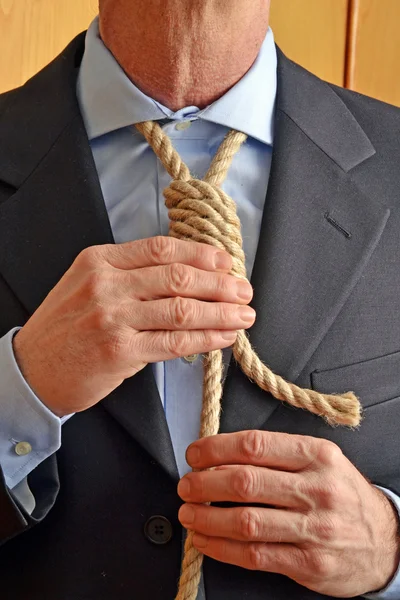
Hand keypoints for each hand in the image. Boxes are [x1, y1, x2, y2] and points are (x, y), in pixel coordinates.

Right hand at [13, 237, 253, 416]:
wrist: (31, 369)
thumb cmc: (66, 327)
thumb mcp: (87, 284)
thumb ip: (129, 274)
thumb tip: (187, 274)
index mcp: (100, 260)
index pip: (161, 248)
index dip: (201, 254)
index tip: (226, 262)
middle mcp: (107, 284)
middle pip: (178, 277)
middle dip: (220, 283)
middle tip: (245, 290)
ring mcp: (113, 318)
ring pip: (183, 309)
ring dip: (221, 312)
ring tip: (244, 315)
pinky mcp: (120, 352)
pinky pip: (175, 342)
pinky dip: (206, 339)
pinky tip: (224, 337)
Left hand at [178, 431, 399, 597]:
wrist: (385, 540)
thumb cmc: (342, 494)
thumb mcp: (321, 459)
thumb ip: (277, 454)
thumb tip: (221, 455)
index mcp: (317, 455)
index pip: (255, 445)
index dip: (216, 448)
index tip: (195, 453)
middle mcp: (317, 489)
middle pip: (245, 482)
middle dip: (204, 483)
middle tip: (186, 484)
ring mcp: (314, 529)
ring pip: (245, 521)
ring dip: (206, 518)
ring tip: (188, 513)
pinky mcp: (309, 563)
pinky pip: (255, 555)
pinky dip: (222, 548)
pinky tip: (206, 540)